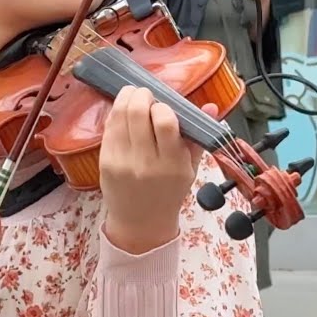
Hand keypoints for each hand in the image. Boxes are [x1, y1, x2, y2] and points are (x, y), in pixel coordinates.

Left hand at [99, 86, 216, 252]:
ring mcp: (122, 162)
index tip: (164, 106)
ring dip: (126, 99)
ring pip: (120, 116)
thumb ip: (198, 137)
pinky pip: (108, 128)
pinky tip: (122, 112)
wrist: (141, 221)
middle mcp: (146, 163)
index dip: (163, 107)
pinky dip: (115, 114)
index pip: (166, 123)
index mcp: (172, 165)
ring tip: (133, 96)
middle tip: (146, 94)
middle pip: (138, 113)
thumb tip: (211, 106)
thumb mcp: (190, 168)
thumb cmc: (169, 192)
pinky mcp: (105, 161)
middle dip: (142, 95)